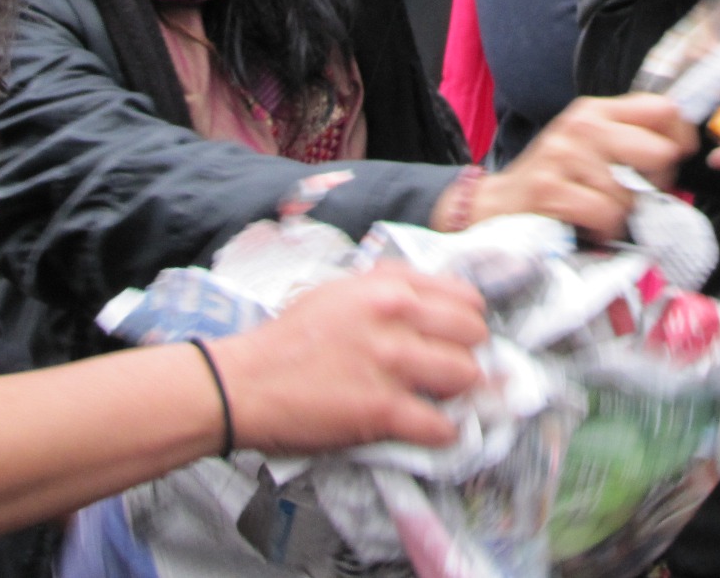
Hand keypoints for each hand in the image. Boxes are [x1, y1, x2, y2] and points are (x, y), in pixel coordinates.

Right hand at [209, 265, 487, 451]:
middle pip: (474, 334)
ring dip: (462, 395)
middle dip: (471, 355)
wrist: (245, 383)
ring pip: (467, 376)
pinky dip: (444, 434)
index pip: (465, 297)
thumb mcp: (341, 290)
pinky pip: (440, 425)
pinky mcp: (382, 410)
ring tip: (446, 402)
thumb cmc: (290, 337)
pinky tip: (432, 431)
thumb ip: (389, 285)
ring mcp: (391, 364)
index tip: (460, 339)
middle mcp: (396, 317)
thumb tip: (431, 297)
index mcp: (389, 286)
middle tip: (455, 372)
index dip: (468, 321)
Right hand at [450, 95, 698, 237]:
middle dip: (655, 182)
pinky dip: (604, 229)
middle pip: (659, 151)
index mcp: (595, 110)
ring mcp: (565, 155)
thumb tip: (682, 148)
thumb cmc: (555, 180)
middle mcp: (581, 125)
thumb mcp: (590, 147)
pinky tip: (588, 225)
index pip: (663, 108)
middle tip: (634, 193)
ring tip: (599, 210)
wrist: (497, 206)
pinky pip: (607, 214)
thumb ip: (630, 140)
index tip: (675, 157)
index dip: (680, 137)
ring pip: (632, 192)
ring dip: (622, 213)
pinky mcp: (551, 189)